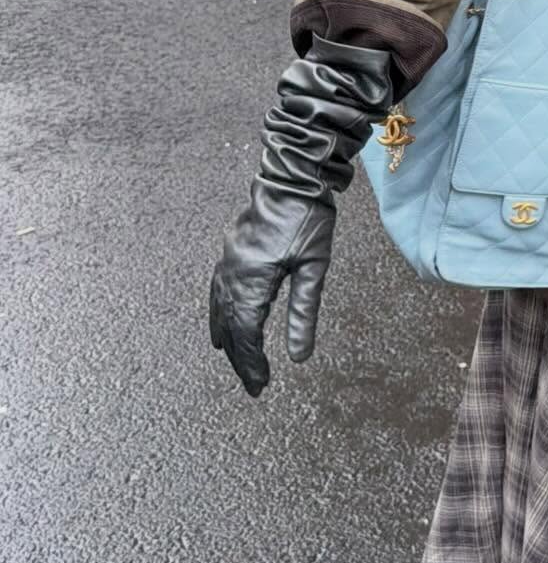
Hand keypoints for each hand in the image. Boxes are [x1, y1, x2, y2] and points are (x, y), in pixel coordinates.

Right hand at [208, 36, 393, 396]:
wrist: (293, 177)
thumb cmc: (309, 219)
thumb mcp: (315, 268)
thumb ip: (304, 312)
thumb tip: (300, 356)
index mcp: (253, 280)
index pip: (247, 334)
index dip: (252, 363)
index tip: (262, 385)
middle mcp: (233, 273)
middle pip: (230, 327)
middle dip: (241, 358)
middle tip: (253, 385)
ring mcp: (228, 261)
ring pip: (220, 310)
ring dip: (227, 338)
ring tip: (234, 361)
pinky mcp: (231, 251)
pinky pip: (217, 291)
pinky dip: (218, 313)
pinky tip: (221, 322)